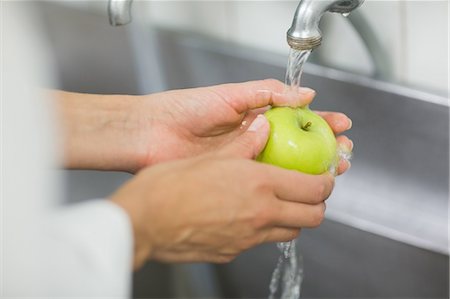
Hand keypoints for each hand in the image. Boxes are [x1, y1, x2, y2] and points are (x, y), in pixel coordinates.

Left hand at [54, 79, 352, 172]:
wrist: (153, 134)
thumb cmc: (186, 109)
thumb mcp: (232, 95)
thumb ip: (268, 92)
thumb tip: (306, 94)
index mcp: (256, 117)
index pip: (299, 119)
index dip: (322, 123)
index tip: (342, 126)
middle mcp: (255, 140)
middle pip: (299, 147)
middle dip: (325, 150)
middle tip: (343, 155)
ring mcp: (246, 162)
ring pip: (287, 169)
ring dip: (311, 172)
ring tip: (331, 172)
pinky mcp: (234, 181)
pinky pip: (264, 185)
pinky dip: (284, 189)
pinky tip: (300, 191)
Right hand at [111, 115, 334, 268]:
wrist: (144, 221)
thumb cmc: (172, 185)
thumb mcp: (212, 157)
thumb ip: (245, 143)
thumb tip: (262, 128)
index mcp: (260, 185)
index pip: (314, 188)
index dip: (327, 181)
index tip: (325, 175)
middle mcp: (261, 215)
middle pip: (313, 216)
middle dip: (318, 203)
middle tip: (310, 191)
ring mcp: (248, 238)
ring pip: (290, 232)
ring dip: (294, 218)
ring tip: (280, 203)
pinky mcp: (233, 252)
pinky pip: (261, 242)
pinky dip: (265, 229)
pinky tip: (247, 216)